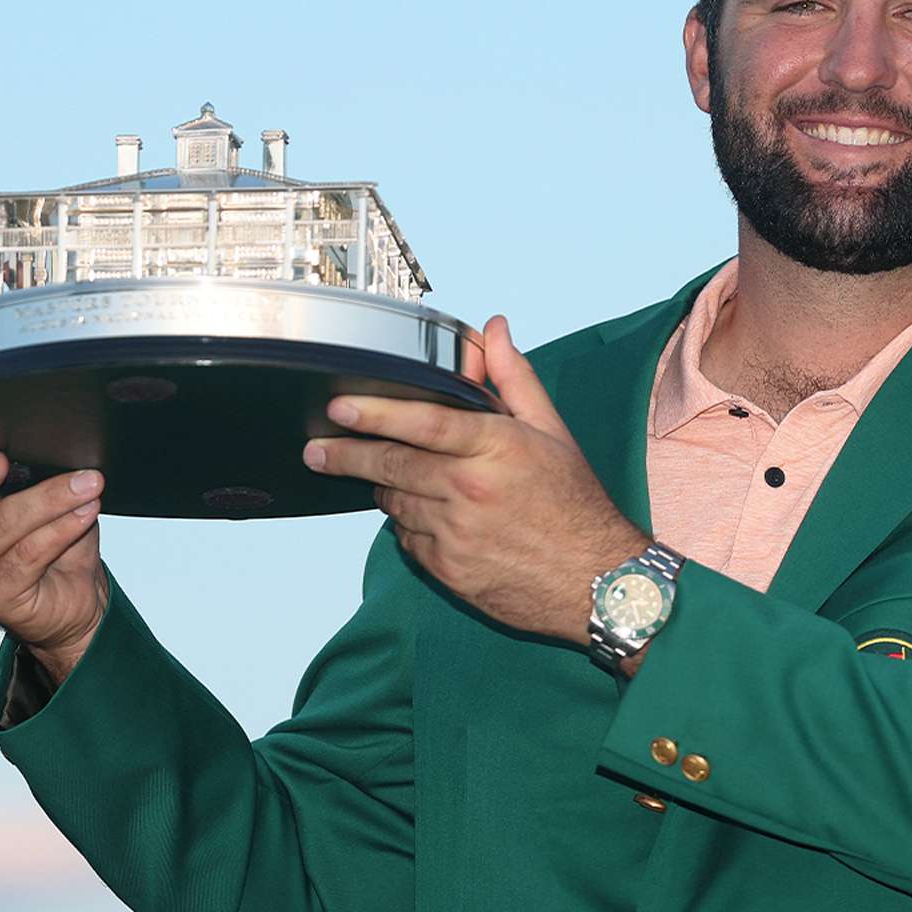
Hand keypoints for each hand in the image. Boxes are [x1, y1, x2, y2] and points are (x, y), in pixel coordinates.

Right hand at [0, 421, 109, 681]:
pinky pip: (30, 554)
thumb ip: (20, 466)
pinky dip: (62, 529)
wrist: (73, 597)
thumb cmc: (50, 534)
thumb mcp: (35, 493)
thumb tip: (31, 430)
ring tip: (88, 482)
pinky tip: (86, 511)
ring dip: (50, 499)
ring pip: (3, 525)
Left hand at [301, 316, 646, 644]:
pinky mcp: (449, 571)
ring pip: (395, 504)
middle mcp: (470, 491)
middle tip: (316, 449)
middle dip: (347, 455)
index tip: (339, 408)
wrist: (595, 582)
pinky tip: (425, 515)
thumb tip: (494, 329)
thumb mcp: (553, 432)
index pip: (423, 423)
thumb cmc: (576, 503)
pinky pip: (408, 540)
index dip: (375, 413)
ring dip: (386, 489)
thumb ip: (514, 378)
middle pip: (392, 466)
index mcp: (496, 449)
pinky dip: (407, 525)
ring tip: (386, 477)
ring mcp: (456, 535)